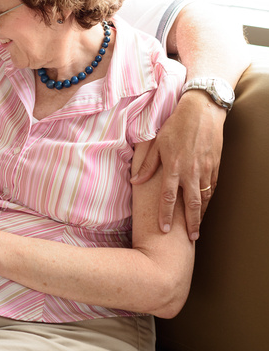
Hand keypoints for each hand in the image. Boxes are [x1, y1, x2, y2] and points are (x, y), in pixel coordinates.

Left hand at [131, 92, 225, 240]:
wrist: (202, 111)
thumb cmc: (176, 125)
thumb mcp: (157, 142)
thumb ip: (147, 164)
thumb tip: (135, 181)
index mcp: (173, 167)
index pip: (168, 197)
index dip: (165, 215)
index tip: (164, 230)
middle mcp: (190, 172)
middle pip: (192, 205)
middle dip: (191, 224)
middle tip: (191, 239)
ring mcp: (205, 170)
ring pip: (204, 198)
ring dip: (201, 215)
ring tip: (197, 228)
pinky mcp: (215, 166)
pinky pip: (212, 188)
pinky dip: (208, 200)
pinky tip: (205, 207)